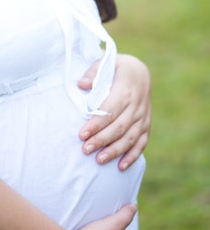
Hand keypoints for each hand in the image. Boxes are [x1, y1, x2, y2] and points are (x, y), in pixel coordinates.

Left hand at [78, 54, 150, 170]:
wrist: (140, 72)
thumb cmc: (117, 68)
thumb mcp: (106, 63)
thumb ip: (93, 72)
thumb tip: (81, 84)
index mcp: (125, 91)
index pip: (110, 111)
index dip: (96, 124)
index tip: (82, 134)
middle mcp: (137, 106)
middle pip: (119, 127)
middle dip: (102, 140)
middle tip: (85, 150)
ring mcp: (143, 117)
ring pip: (130, 138)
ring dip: (115, 151)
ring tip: (99, 160)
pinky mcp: (146, 125)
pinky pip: (142, 143)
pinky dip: (133, 156)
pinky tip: (121, 167)